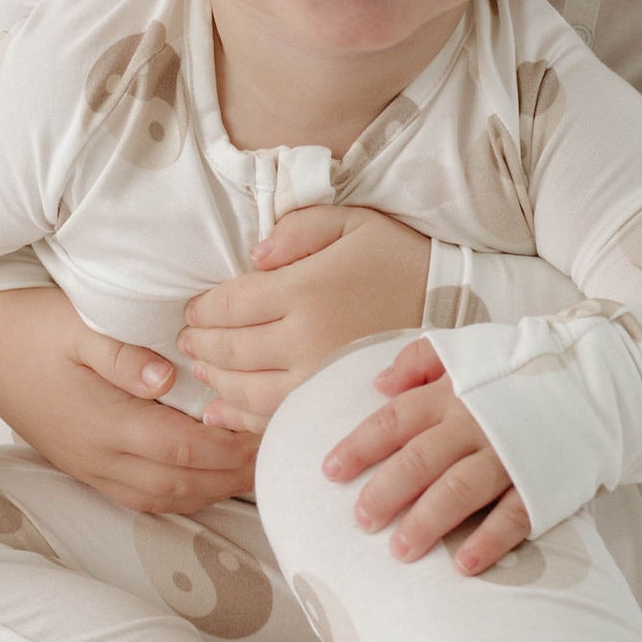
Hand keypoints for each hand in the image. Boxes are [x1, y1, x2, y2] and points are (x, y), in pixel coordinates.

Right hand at [0, 282, 255, 513]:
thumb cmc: (34, 326)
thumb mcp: (77, 325)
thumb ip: (124, 354)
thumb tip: (167, 379)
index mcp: (102, 421)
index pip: (182, 449)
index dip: (230, 447)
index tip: (269, 430)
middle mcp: (98, 456)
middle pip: (180, 483)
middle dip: (233, 474)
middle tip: (276, 452)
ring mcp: (90, 468)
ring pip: (163, 498)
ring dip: (211, 489)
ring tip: (252, 467)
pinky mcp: (85, 468)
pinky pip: (142, 497)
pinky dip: (181, 494)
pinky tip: (206, 477)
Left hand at [177, 206, 433, 434]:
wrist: (454, 305)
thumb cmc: (399, 259)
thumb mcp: (352, 222)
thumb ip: (297, 230)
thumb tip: (252, 257)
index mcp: (305, 289)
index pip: (228, 305)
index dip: (201, 309)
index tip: (192, 309)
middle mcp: (304, 338)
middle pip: (229, 348)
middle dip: (199, 343)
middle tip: (187, 339)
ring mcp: (316, 378)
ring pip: (244, 389)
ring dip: (214, 379)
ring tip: (202, 367)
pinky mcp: (330, 404)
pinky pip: (273, 418)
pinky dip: (238, 418)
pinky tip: (219, 411)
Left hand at [319, 336, 531, 572]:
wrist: (597, 381)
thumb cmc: (519, 371)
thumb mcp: (468, 350)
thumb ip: (419, 361)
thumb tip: (377, 384)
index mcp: (452, 393)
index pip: (395, 420)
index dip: (360, 447)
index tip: (330, 472)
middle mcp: (476, 423)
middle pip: (421, 460)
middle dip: (386, 491)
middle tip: (361, 521)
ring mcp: (510, 454)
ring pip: (461, 490)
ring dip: (428, 522)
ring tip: (400, 550)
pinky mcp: (543, 482)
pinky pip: (514, 515)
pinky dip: (488, 541)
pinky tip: (463, 565)